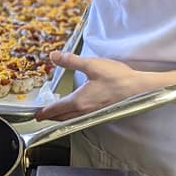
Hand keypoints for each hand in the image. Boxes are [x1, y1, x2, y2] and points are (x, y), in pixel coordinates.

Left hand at [34, 51, 153, 121]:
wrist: (140, 89)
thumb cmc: (117, 78)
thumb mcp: (92, 65)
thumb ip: (71, 61)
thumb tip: (53, 56)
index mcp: (78, 101)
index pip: (55, 109)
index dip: (44, 112)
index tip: (36, 115)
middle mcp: (84, 111)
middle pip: (62, 118)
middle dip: (50, 117)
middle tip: (42, 115)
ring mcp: (93, 114)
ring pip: (71, 119)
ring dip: (61, 118)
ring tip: (56, 113)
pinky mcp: (101, 113)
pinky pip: (81, 118)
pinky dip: (73, 117)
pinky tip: (76, 111)